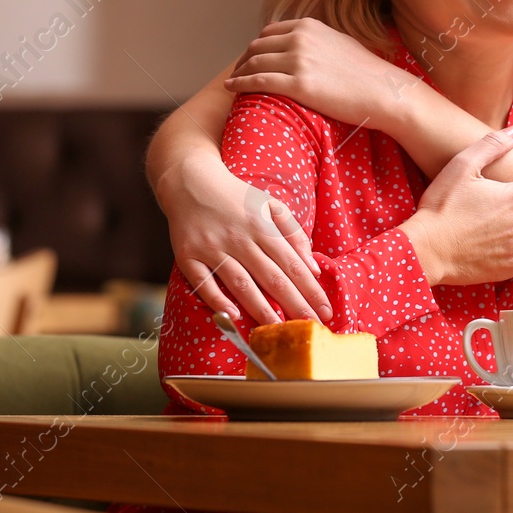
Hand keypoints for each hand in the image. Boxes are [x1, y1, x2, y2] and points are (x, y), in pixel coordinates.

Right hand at [159, 149, 333, 325]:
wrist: (190, 182)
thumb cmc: (237, 197)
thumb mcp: (270, 205)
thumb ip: (294, 233)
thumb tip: (313, 267)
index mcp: (262, 225)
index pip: (292, 264)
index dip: (310, 289)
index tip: (325, 311)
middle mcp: (239, 238)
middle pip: (271, 277)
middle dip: (294, 304)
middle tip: (310, 326)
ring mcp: (212, 248)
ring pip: (241, 283)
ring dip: (261, 309)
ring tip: (278, 330)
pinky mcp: (188, 256)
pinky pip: (203, 283)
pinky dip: (217, 300)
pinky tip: (233, 317)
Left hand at [225, 18, 419, 127]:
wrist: (383, 91)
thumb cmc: (366, 72)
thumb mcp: (340, 42)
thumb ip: (317, 40)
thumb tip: (304, 44)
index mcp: (309, 26)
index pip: (269, 32)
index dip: (256, 46)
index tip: (251, 58)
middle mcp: (300, 38)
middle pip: (257, 46)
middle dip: (244, 59)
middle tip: (238, 71)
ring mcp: (298, 61)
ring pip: (254, 63)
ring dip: (239, 72)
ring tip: (232, 81)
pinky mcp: (298, 84)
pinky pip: (258, 82)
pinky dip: (240, 83)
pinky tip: (231, 88)